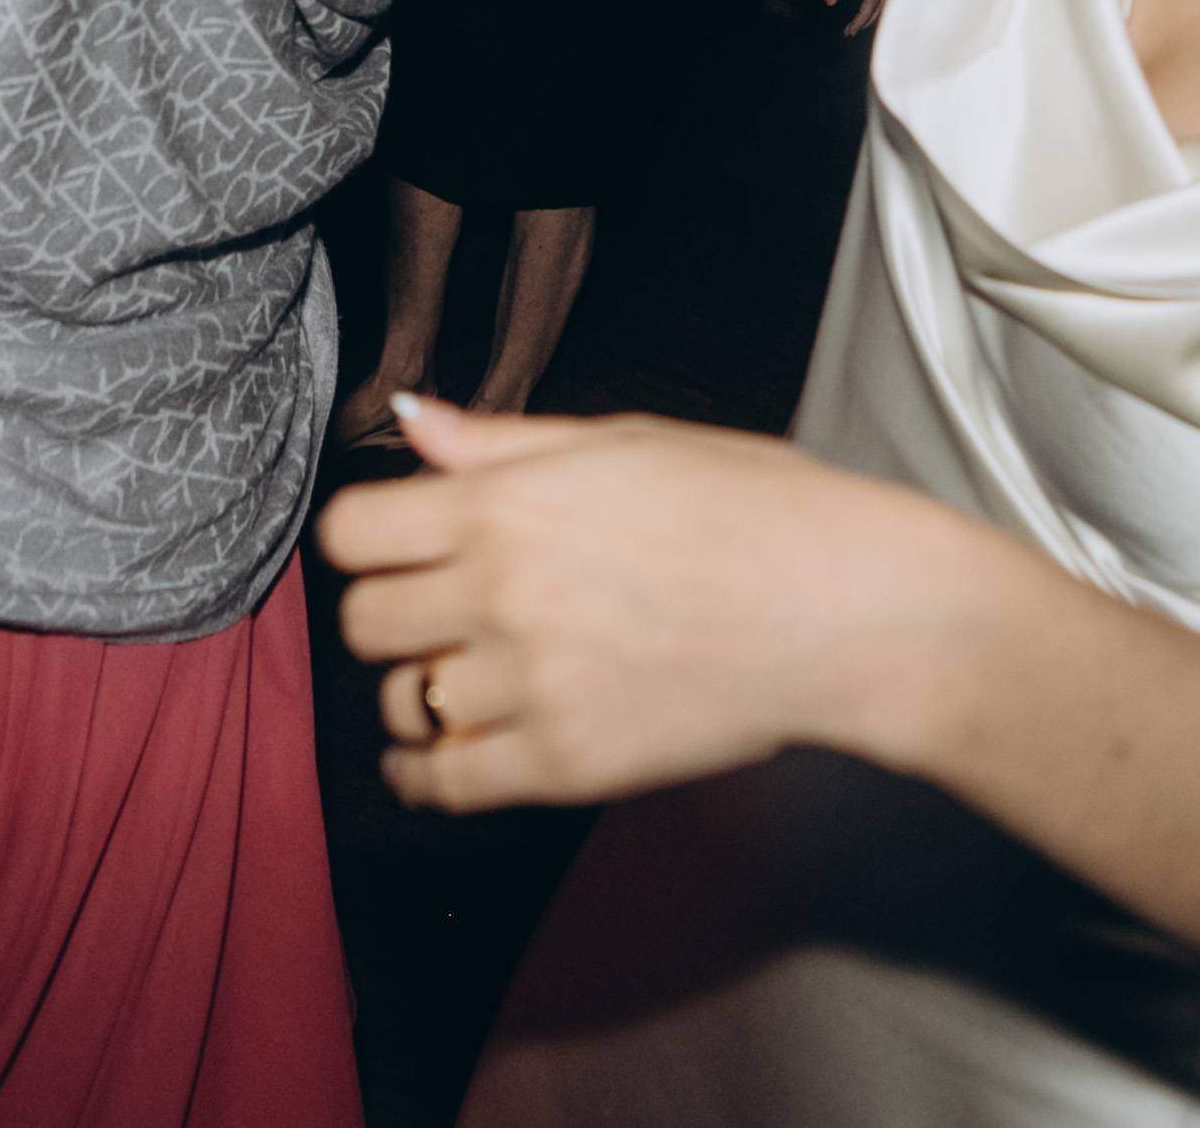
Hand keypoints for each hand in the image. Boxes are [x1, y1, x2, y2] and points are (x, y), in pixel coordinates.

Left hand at [317, 401, 957, 813]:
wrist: (847, 607)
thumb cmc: (756, 512)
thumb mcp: (624, 441)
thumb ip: (500, 441)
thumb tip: (409, 416)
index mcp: (508, 504)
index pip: (352, 533)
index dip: (371, 538)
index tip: (397, 548)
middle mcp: (504, 593)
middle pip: (364, 620)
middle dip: (391, 613)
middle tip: (437, 611)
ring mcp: (532, 684)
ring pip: (399, 703)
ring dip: (419, 691)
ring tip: (465, 677)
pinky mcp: (567, 763)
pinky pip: (444, 784)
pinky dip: (425, 775)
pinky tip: (443, 755)